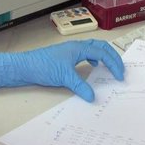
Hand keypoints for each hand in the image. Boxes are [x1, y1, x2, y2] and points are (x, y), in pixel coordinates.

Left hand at [0, 39, 124, 101]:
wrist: (24, 66)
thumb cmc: (43, 67)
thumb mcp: (64, 77)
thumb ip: (80, 86)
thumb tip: (93, 97)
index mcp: (78, 48)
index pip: (102, 52)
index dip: (113, 63)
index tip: (119, 76)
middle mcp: (76, 47)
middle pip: (101, 47)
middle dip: (113, 57)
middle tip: (120, 70)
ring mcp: (71, 51)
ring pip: (93, 49)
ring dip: (104, 57)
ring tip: (110, 68)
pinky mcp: (65, 57)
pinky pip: (86, 55)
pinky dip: (94, 59)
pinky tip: (93, 67)